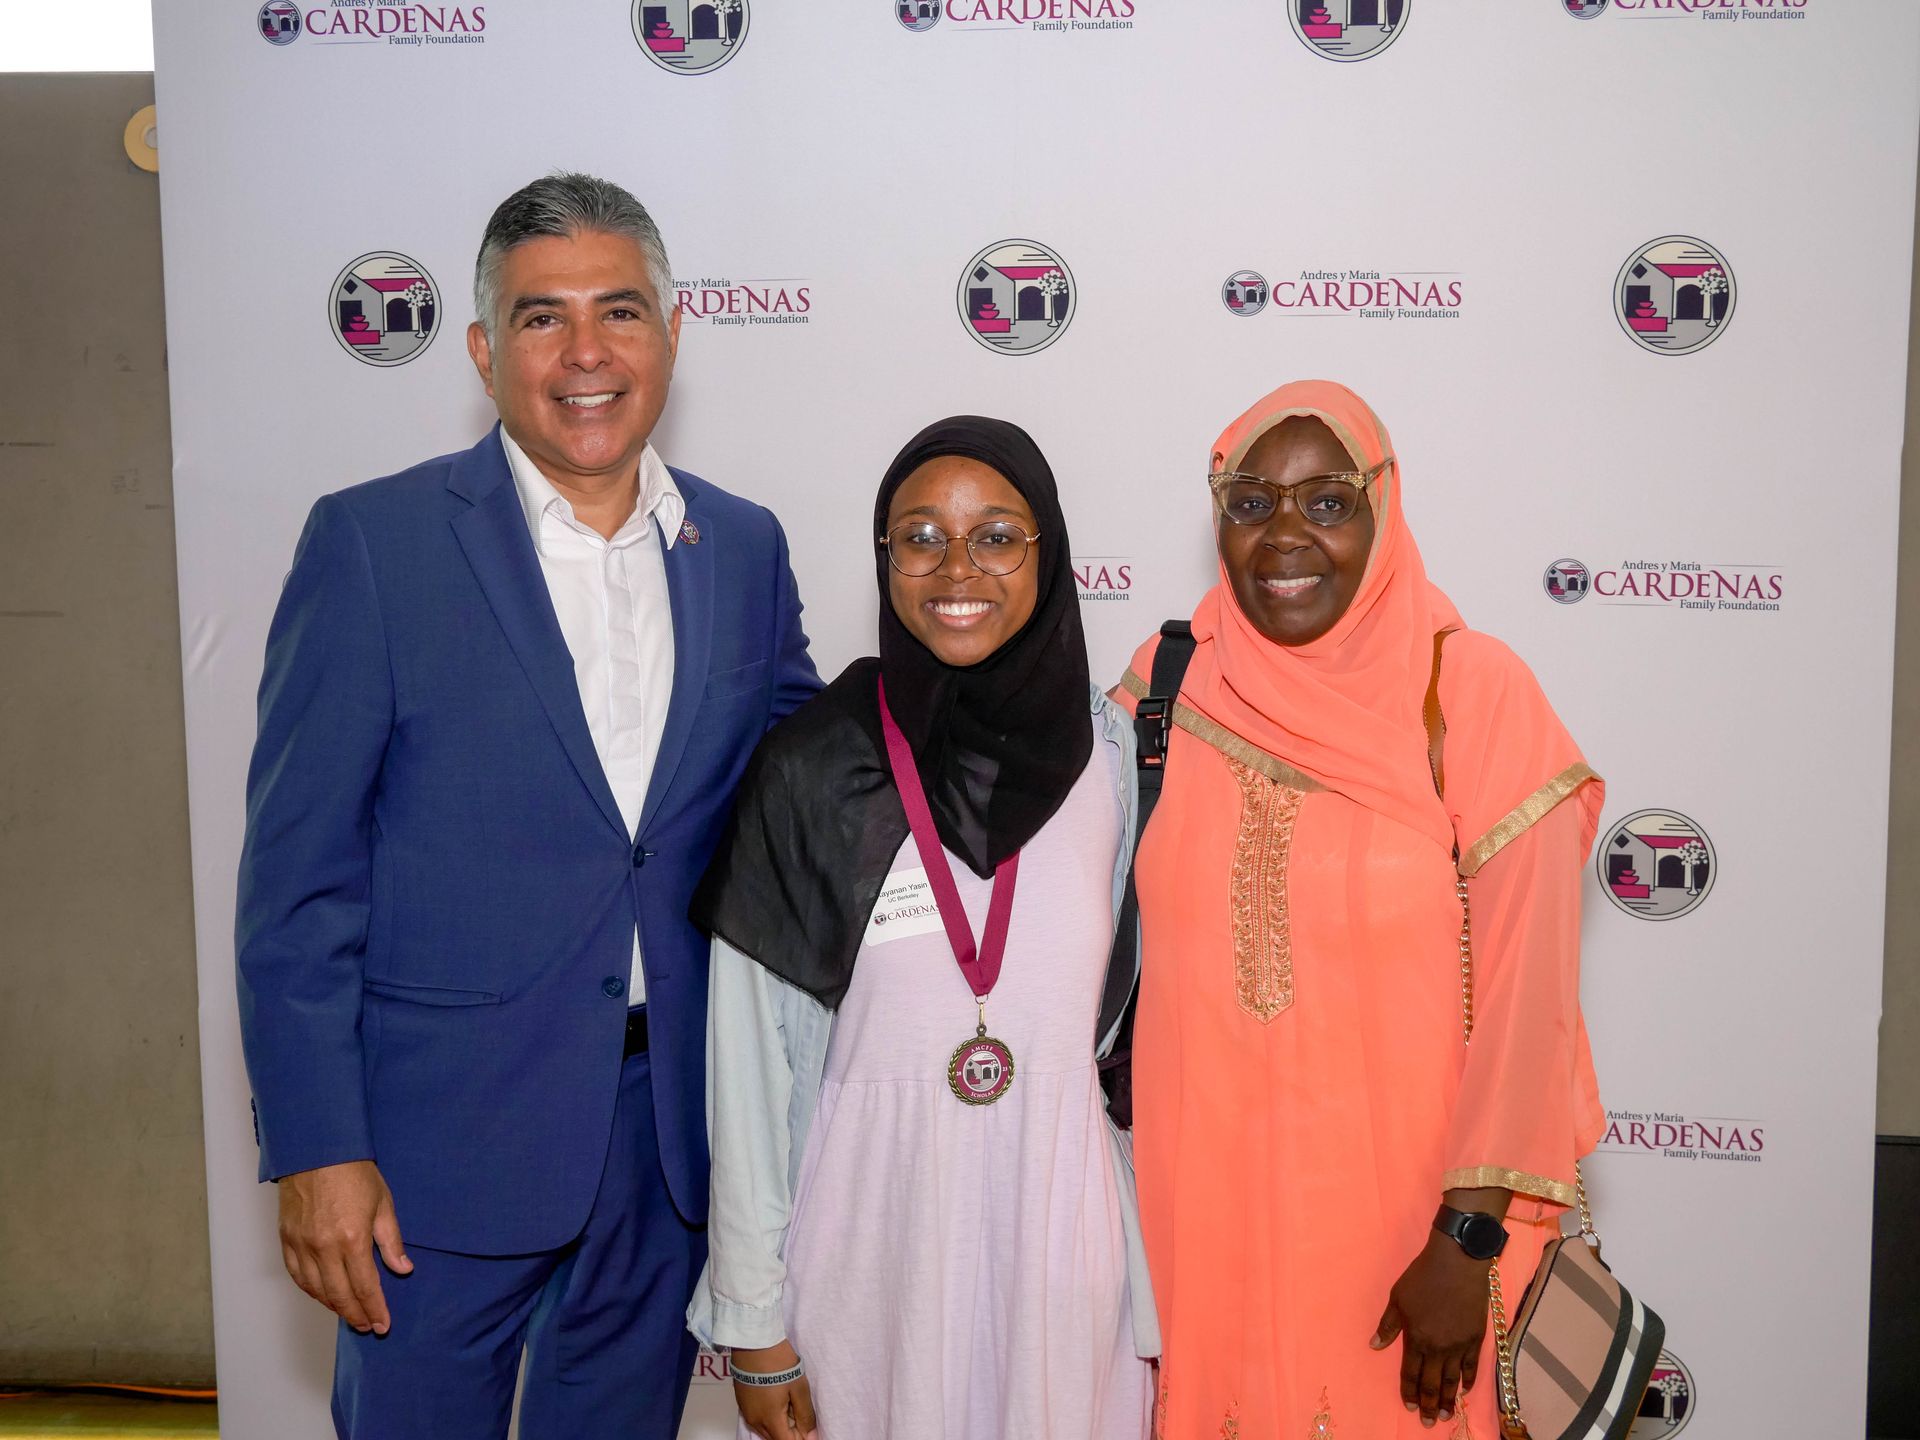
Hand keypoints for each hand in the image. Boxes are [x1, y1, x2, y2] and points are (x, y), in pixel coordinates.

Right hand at [277, 1159, 411, 1335]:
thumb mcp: (383, 1205)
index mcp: (352, 1240)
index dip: (375, 1309)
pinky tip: (322, 1295)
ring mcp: (302, 1245)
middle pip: (339, 1295)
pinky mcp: (286, 1239)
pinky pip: (297, 1275)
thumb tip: (403, 1269)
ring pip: (316, 1290)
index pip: (365, 1287)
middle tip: (367, 1327)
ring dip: (333, 1306)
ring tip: (349, 1314)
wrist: (318, 1150)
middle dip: (355, 1315)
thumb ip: (391, 1242)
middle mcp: (323, 1248)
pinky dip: (310, 1290)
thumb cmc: (354, 1173)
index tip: (383, 1325)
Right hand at [731, 1340, 817, 1439]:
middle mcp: (755, 1420)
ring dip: (780, 1424)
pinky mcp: (742, 1401)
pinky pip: (758, 1418)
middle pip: (776, 1438)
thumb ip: (806, 1416)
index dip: (801, 1438)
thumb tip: (811, 1436)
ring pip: (766, 1430)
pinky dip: (769, 1416)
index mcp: (770, 1419)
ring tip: (790, 1401)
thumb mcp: (799, 1388)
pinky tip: (777, 1397)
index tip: (808, 1426)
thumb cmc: (779, 1362)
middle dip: (791, 1432)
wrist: (754, 1341)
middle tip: (800, 1411)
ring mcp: (746, 1411)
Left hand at [1370, 1232, 1490, 1427]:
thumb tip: (1374, 1346)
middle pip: (1433, 1383)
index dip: (1410, 1391)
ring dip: (1449, 1400)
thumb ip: (1388, 1325)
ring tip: (1447, 1416)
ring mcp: (1459, 1345)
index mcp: (1416, 1339)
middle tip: (1430, 1423)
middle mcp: (1438, 1348)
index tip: (1410, 1407)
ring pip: (1453, 1380)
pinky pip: (1472, 1366)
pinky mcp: (1475, 1338)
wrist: (1457, 1263)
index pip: (1411, 1373)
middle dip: (1430, 1404)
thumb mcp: (1397, 1298)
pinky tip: (1465, 1391)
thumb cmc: (1422, 1277)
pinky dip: (1469, 1381)